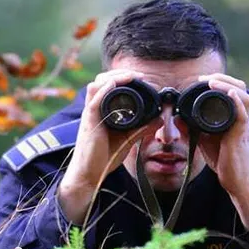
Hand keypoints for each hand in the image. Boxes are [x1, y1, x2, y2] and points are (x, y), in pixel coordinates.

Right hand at [57, 70, 162, 222]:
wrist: (89, 175)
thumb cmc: (103, 158)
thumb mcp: (128, 139)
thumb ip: (142, 128)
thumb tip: (160, 118)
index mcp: (101, 111)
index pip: (108, 86)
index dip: (123, 77)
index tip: (141, 78)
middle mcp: (94, 110)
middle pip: (101, 80)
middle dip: (120, 73)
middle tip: (138, 75)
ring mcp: (90, 115)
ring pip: (96, 85)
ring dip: (113, 77)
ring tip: (130, 76)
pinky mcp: (89, 123)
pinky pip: (93, 101)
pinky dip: (104, 90)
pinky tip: (113, 85)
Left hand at [195, 73, 248, 226]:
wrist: (237, 179)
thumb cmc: (224, 159)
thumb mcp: (204, 139)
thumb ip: (192, 127)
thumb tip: (175, 117)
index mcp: (232, 115)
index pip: (231, 89)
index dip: (217, 80)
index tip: (199, 80)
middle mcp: (240, 116)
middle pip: (240, 87)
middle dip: (222, 78)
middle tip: (204, 78)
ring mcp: (243, 124)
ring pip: (244, 96)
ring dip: (228, 85)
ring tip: (212, 82)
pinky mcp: (242, 133)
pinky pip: (243, 113)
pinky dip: (237, 101)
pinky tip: (230, 93)